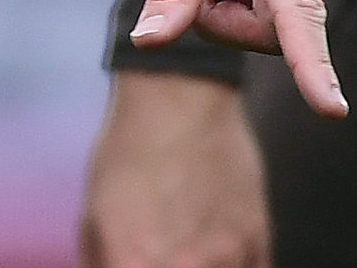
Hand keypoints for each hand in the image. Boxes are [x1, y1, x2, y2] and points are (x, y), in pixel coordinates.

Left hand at [81, 72, 268, 267]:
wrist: (180, 105)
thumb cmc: (126, 154)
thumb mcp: (93, 213)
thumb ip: (99, 262)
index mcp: (134, 262)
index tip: (132, 263)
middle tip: (159, 253)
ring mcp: (230, 260)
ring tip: (187, 251)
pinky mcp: (262, 246)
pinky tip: (216, 255)